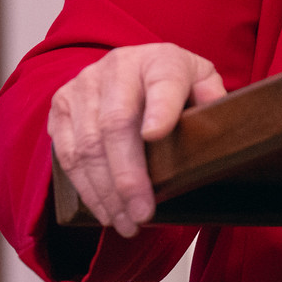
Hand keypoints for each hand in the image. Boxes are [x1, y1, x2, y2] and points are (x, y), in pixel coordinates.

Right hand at [48, 44, 228, 236]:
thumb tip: (218, 121)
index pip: (163, 82)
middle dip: (128, 175)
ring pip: (88, 144)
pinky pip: (67, 153)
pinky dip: (86, 188)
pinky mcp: (62, 105)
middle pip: (116, 123)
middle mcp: (118, 66)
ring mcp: (84, 85)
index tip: (156, 135)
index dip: (159, 108)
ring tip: (126, 222)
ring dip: (106, 191)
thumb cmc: (172, 82)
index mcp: (160, 59)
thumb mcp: (201, 81)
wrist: (131, 65)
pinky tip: (104, 210)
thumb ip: (212, 98)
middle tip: (142, 212)